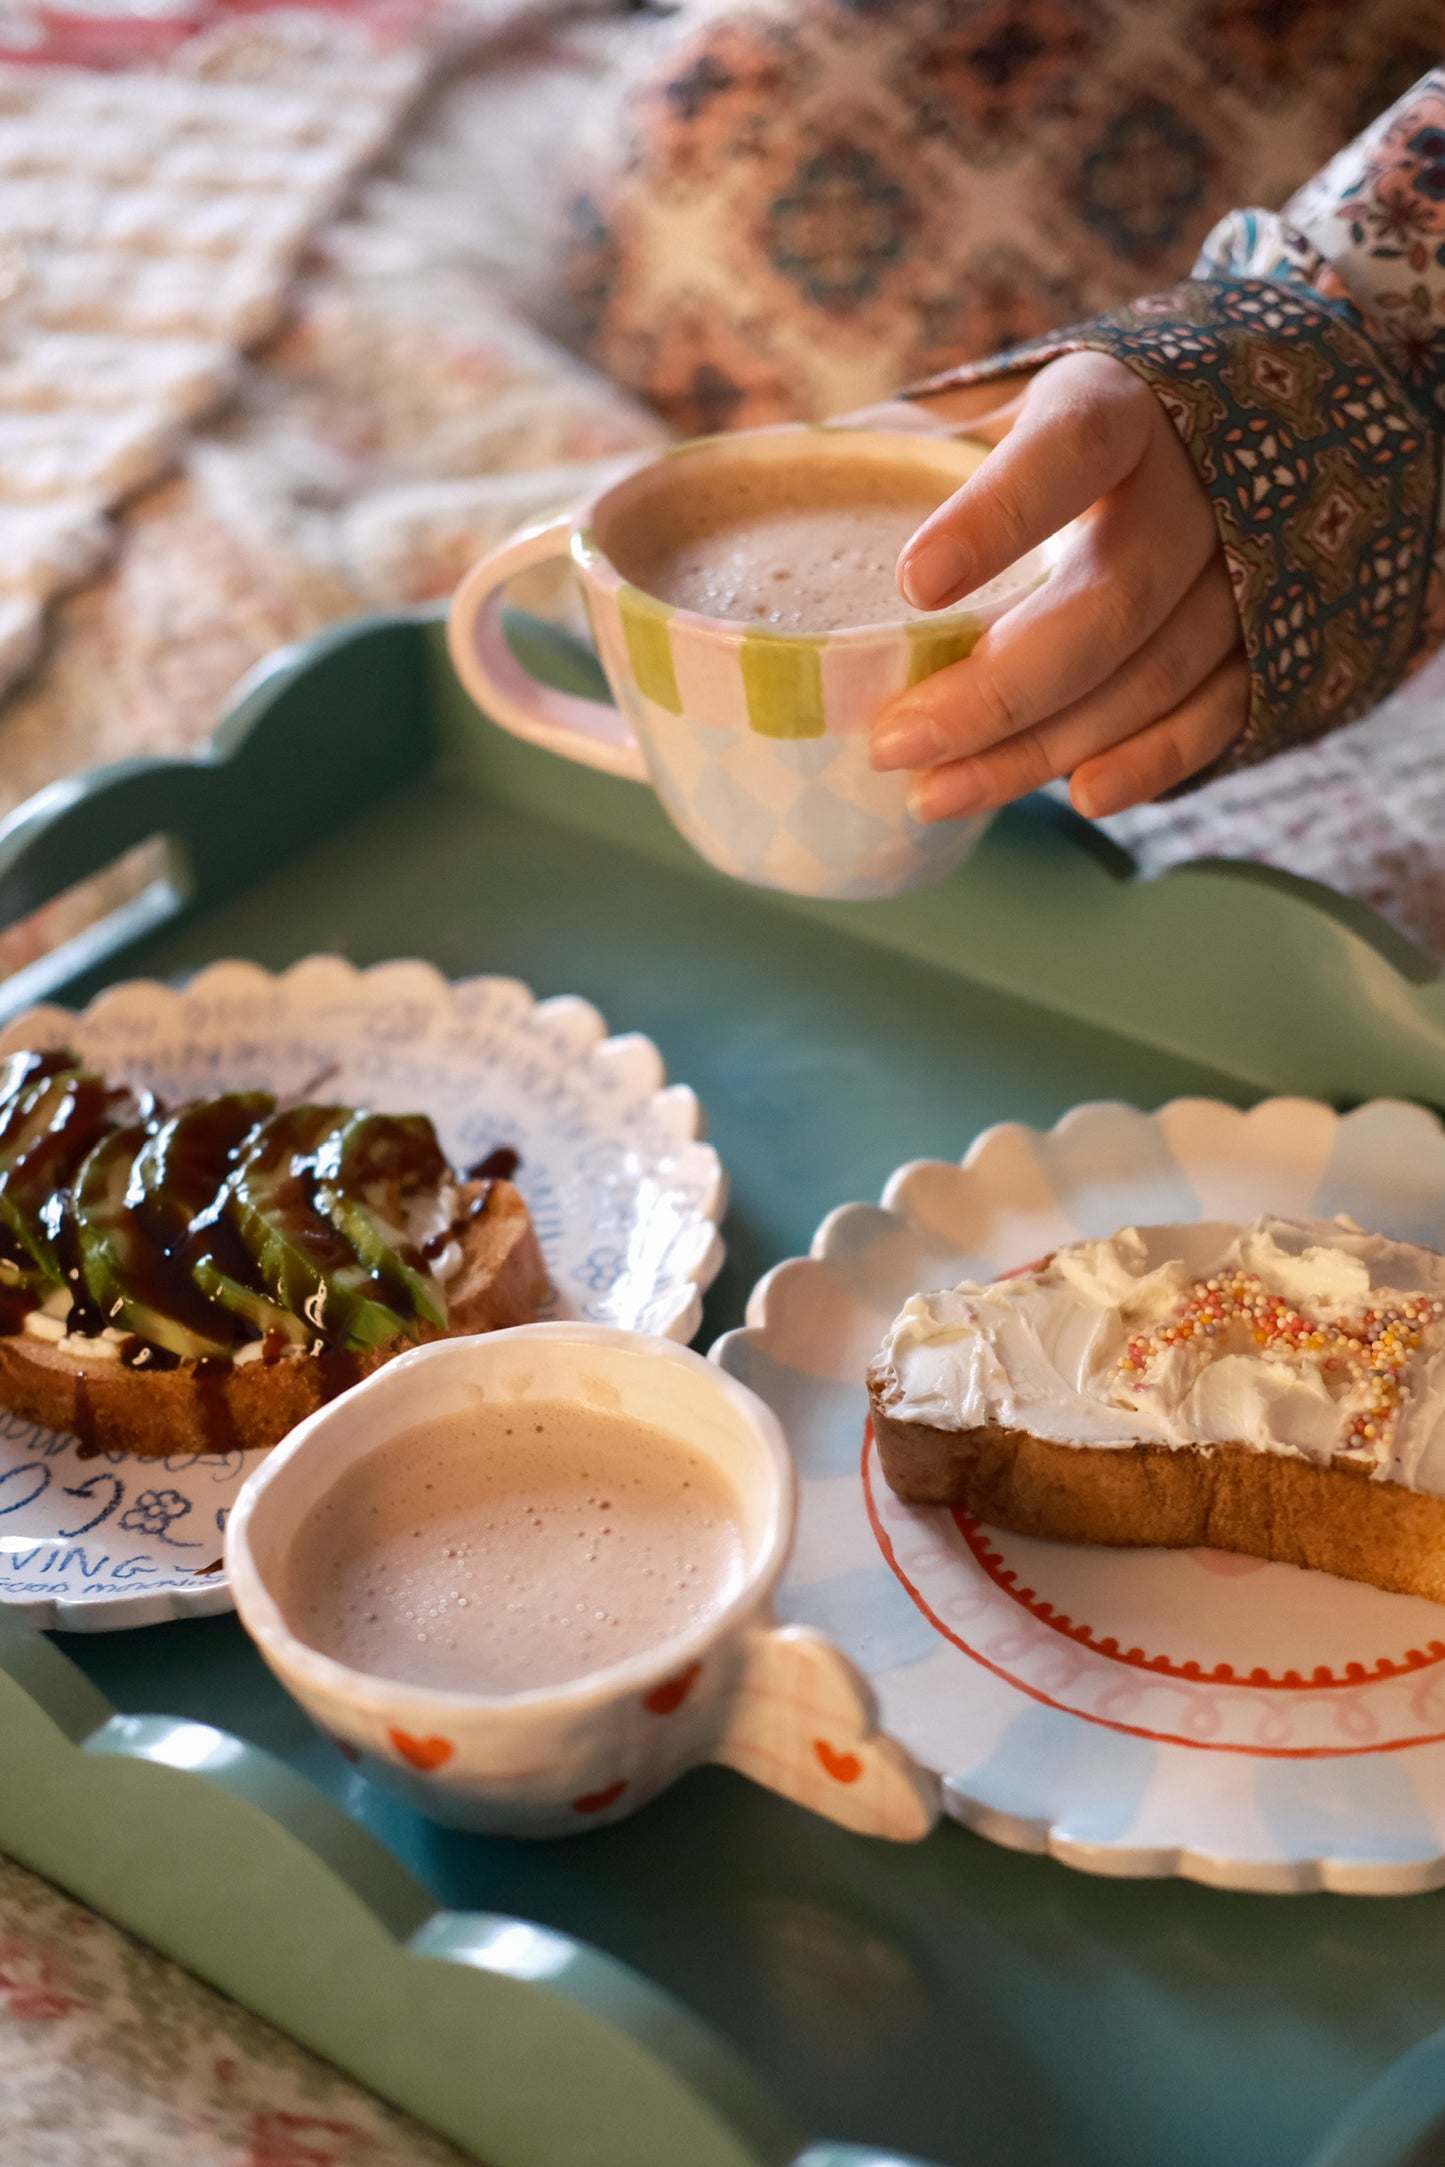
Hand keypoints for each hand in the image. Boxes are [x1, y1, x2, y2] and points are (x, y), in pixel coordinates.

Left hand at [867, 351, 1246, 820]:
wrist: (1218, 432)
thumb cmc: (1061, 432)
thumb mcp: (988, 407)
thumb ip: (897, 445)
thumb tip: (763, 480)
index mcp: (1111, 405)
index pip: (1066, 452)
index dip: (997, 518)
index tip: (912, 583)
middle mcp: (1192, 486)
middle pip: (1108, 603)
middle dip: (997, 690)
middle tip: (893, 743)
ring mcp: (1239, 568)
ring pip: (1150, 675)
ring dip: (1042, 748)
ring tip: (935, 795)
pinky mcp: (1263, 638)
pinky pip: (1216, 713)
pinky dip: (1150, 762)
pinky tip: (1078, 796)